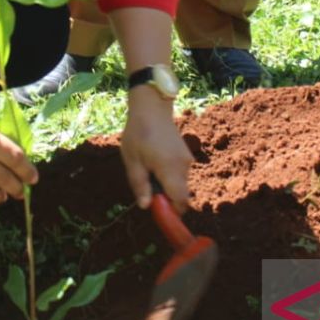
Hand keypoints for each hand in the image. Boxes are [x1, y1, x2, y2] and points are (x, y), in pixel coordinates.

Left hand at [120, 88, 192, 211]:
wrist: (152, 107)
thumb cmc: (139, 133)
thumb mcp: (133, 161)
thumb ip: (140, 185)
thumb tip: (146, 207)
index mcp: (170, 170)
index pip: (180, 201)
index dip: (172, 212)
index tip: (157, 211)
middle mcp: (183, 166)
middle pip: (180, 194)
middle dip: (166, 198)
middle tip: (145, 187)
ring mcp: (186, 159)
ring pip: (179, 184)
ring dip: (166, 185)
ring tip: (147, 169)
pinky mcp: (186, 154)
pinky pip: (179, 173)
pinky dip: (169, 175)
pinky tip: (154, 162)